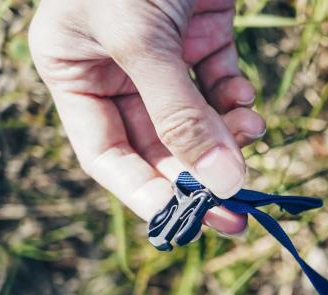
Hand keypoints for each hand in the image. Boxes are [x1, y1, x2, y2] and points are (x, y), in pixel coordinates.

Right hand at [29, 0, 265, 234]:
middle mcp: (117, 72)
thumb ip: (179, 113)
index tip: (190, 224)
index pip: (108, 156)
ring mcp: (164, 56)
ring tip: (250, 134)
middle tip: (241, 212)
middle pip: (161, 146)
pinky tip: (251, 107)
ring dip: (226, 138)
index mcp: (76, 73)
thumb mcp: (141, 38)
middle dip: (201, 176)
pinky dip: (240, 103)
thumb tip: (221, 186)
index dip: (147, 193)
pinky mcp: (204, 38)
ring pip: (198, 122)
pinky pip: (223, 88)